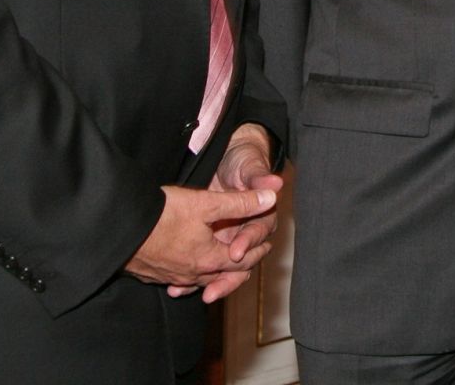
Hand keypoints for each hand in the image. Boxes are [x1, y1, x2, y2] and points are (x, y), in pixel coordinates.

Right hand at [125, 180, 278, 303]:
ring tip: (221, 265)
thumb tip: (271, 199)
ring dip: (214, 272)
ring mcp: (171, 276)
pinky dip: (189, 275)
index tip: (266, 245)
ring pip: (200, 278)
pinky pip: (178, 279)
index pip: (243, 260)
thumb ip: (240, 202)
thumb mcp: (206, 203)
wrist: (118, 227)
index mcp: (210, 259)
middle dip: (239, 264)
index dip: (257, 250)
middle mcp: (192, 274)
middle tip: (248, 257)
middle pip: (223, 274)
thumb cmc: (162, 214)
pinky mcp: (152, 274)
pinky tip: (184, 270)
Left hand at [190, 123, 285, 301]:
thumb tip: (277, 183)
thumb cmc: (243, 163)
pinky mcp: (214, 246)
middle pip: (244, 263)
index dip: (247, 244)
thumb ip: (260, 177)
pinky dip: (193, 280)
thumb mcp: (249, 167)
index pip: (257, 235)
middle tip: (213, 290)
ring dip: (211, 284)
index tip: (234, 251)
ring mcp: (231, 242)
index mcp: (262, 218)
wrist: (229, 161)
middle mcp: (249, 235)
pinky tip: (178, 289)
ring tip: (193, 294)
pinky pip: (207, 268)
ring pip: (225, 271)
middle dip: (228, 278)